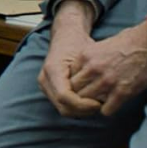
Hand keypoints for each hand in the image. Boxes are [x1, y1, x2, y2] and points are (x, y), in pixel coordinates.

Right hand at [37, 1, 101, 116]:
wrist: (66, 36)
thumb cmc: (78, 44)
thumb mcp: (87, 55)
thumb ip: (91, 75)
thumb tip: (101, 97)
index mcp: (52, 69)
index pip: (64, 97)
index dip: (82, 104)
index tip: (99, 104)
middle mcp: (44, 79)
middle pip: (63, 107)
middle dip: (83, 110)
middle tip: (101, 106)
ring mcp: (45, 86)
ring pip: (63, 109)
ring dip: (82, 111)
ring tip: (97, 104)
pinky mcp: (49, 90)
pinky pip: (64, 106)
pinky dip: (78, 108)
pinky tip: (90, 102)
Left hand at [68, 21, 146, 115]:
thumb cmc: (129, 41)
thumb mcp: (101, 46)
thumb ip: (90, 60)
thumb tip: (83, 73)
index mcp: (86, 56)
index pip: (70, 77)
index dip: (77, 83)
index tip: (85, 85)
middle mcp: (93, 69)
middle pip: (75, 90)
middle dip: (81, 95)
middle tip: (89, 97)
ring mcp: (107, 81)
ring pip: (87, 101)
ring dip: (93, 103)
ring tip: (101, 101)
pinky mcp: (122, 92)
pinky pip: (106, 110)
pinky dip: (108, 109)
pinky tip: (113, 104)